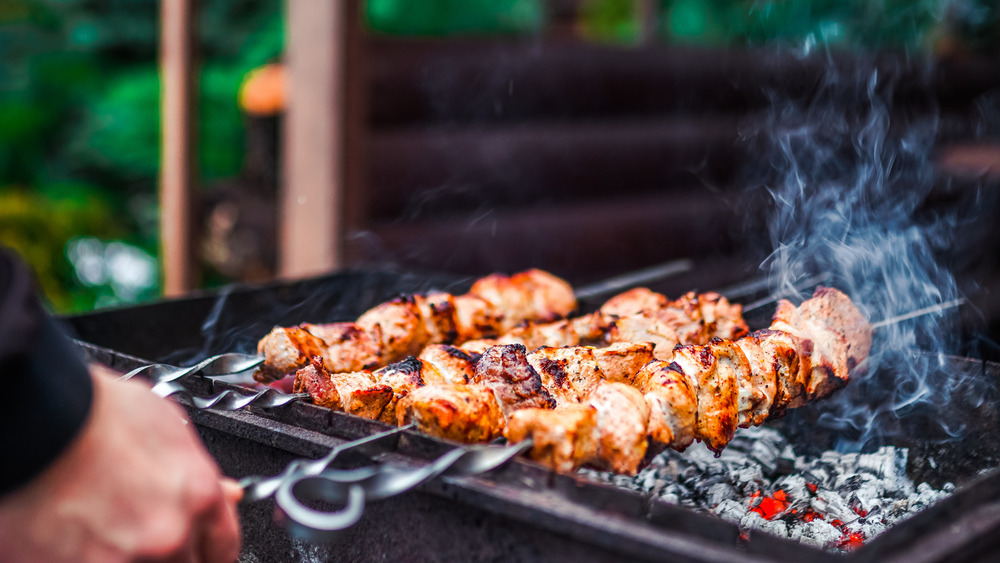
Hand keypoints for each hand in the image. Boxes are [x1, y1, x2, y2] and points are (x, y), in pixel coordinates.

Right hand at [0, 367, 241, 561]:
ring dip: (132, 557)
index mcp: (199, 493)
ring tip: (104, 532)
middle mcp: (171, 531)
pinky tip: (78, 543)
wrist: (39, 422)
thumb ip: (196, 471)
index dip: (211, 548)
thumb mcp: (167, 426)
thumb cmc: (94, 412)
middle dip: (172, 553)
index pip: (223, 542)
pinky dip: (94, 559)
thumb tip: (227, 492)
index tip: (202, 549)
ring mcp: (130, 557)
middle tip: (145, 535)